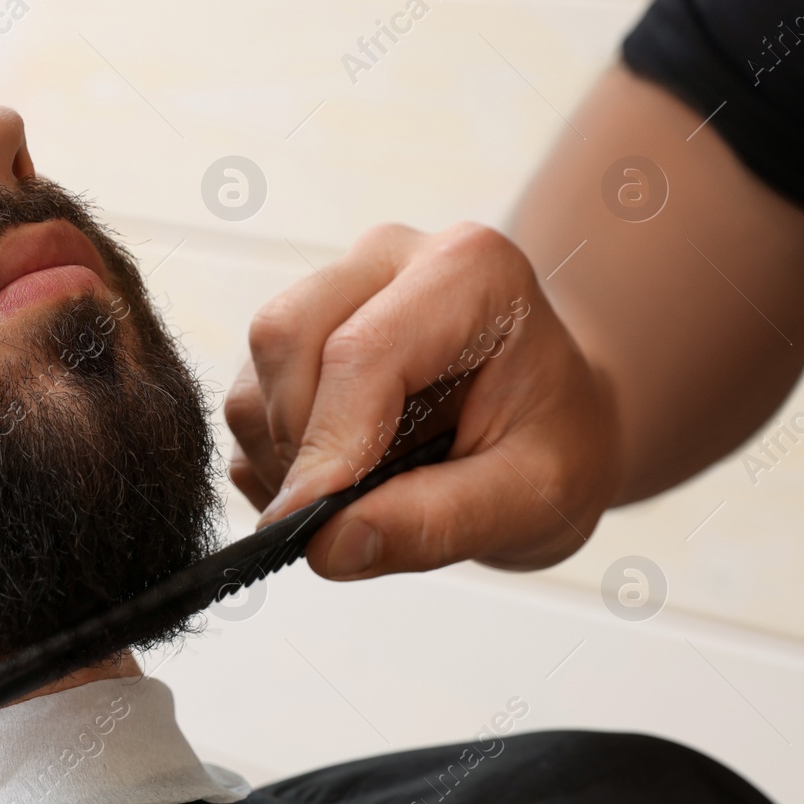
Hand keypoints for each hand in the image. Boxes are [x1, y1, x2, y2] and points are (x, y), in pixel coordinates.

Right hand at [225, 222, 620, 578]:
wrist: (554, 420)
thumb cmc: (555, 444)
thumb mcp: (532, 499)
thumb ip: (436, 523)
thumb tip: (327, 544)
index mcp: (468, 272)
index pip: (363, 351)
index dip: (327, 444)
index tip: (307, 524)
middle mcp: (390, 259)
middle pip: (286, 336)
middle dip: (299, 442)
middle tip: (343, 511)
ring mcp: (337, 286)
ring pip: (257, 369)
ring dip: (282, 453)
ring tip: (358, 494)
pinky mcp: (300, 329)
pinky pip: (249, 397)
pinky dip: (273, 457)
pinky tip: (339, 478)